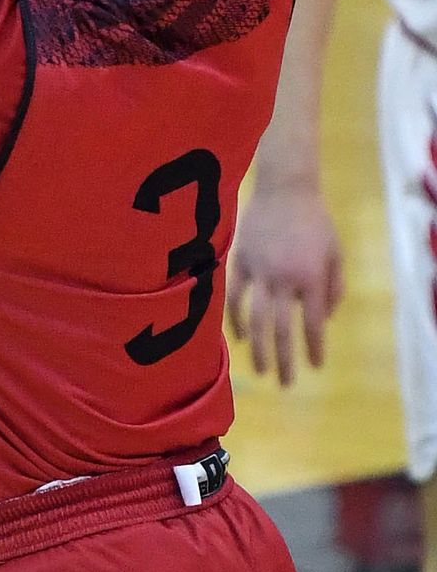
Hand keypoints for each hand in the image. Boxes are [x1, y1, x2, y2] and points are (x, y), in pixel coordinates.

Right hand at [227, 183, 344, 386]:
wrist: (285, 188)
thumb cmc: (316, 221)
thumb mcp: (336, 254)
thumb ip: (334, 288)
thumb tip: (323, 318)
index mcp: (311, 278)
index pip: (313, 324)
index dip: (314, 349)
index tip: (315, 366)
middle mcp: (284, 279)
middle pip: (281, 330)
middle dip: (284, 360)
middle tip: (286, 384)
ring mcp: (259, 270)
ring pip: (255, 318)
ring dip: (258, 348)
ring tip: (260, 370)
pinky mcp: (240, 261)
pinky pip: (235, 296)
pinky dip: (235, 318)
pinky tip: (239, 335)